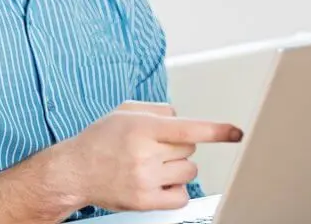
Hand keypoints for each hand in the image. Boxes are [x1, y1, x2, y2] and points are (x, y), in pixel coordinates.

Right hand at [61, 101, 242, 212]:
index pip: (187, 129)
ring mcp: (146, 180)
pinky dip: (176, 189)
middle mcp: (145, 154)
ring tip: (153, 164)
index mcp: (142, 128)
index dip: (215, 131)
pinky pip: (180, 196)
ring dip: (177, 167)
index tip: (236, 133)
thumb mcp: (125, 111)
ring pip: (189, 171)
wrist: (75, 171)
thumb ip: (157, 110)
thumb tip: (182, 118)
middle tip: (154, 147)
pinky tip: (158, 182)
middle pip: (190, 149)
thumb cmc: (99, 139)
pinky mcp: (145, 201)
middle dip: (178, 146)